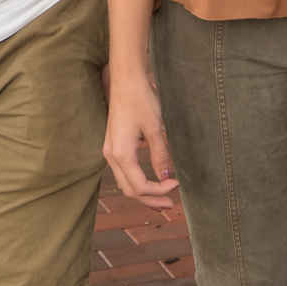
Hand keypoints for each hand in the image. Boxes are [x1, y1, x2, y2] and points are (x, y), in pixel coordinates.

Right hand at [102, 69, 179, 210]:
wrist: (126, 80)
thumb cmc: (141, 100)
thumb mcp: (155, 128)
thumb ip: (160, 155)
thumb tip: (166, 178)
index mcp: (121, 154)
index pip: (140, 186)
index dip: (159, 191)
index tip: (177, 184)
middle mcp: (111, 156)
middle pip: (129, 190)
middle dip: (150, 199)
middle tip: (170, 205)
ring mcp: (109, 151)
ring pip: (125, 183)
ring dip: (143, 192)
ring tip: (162, 196)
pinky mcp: (112, 146)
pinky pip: (123, 172)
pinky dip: (137, 180)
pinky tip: (151, 178)